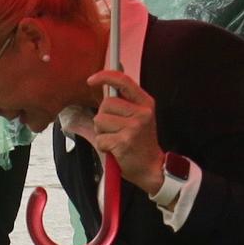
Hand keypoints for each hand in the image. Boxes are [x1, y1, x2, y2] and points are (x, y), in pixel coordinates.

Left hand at [87, 70, 166, 194]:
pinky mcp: (124, 141)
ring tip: (115, 140)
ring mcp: (134, 127)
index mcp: (145, 103)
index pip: (123, 81)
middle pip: (106, 104)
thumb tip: (103, 85)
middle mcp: (141, 113)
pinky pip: (100, 139)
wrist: (152, 168)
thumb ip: (122, 102)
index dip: (105, 77)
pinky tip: (114, 150)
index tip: (91, 80)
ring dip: (101, 132)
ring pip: (100, 121)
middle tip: (114, 130)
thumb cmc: (141, 143)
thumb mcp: (138, 118)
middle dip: (103, 117)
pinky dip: (103, 146)